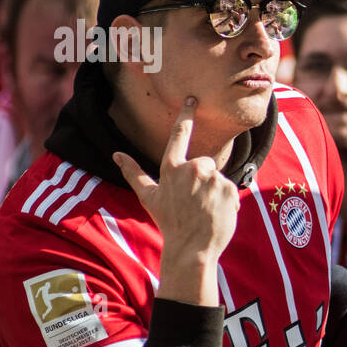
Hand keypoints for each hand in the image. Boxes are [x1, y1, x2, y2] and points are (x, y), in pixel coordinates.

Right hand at [113, 97, 240, 304]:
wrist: (191, 248)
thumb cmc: (168, 223)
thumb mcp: (147, 197)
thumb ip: (133, 173)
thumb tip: (115, 154)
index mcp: (172, 168)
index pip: (179, 135)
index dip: (186, 115)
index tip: (193, 98)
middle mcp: (193, 168)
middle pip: (205, 164)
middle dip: (204, 180)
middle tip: (195, 203)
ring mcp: (212, 178)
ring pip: (218, 178)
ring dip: (215, 192)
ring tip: (205, 211)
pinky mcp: (229, 188)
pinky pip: (231, 190)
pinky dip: (227, 201)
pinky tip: (217, 214)